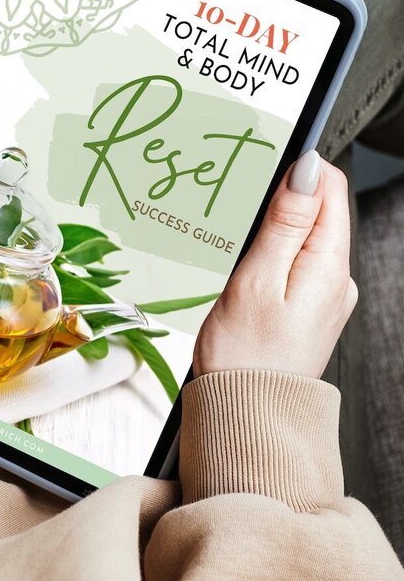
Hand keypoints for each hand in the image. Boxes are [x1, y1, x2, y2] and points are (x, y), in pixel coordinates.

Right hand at [193, 151, 357, 379]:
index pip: (330, 189)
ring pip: (306, 238)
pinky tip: (251, 274)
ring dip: (275, 232)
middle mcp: (338, 279)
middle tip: (243, 225)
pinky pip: (298, 264)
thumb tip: (308, 170)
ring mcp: (326, 295)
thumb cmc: (245, 354)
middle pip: (319, 211)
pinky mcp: (310, 308)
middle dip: (281, 204)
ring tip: (243, 256)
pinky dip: (274, 257)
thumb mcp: (258, 278)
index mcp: (329, 266)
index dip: (297, 172)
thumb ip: (284, 222)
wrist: (244, 410)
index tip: (263, 174)